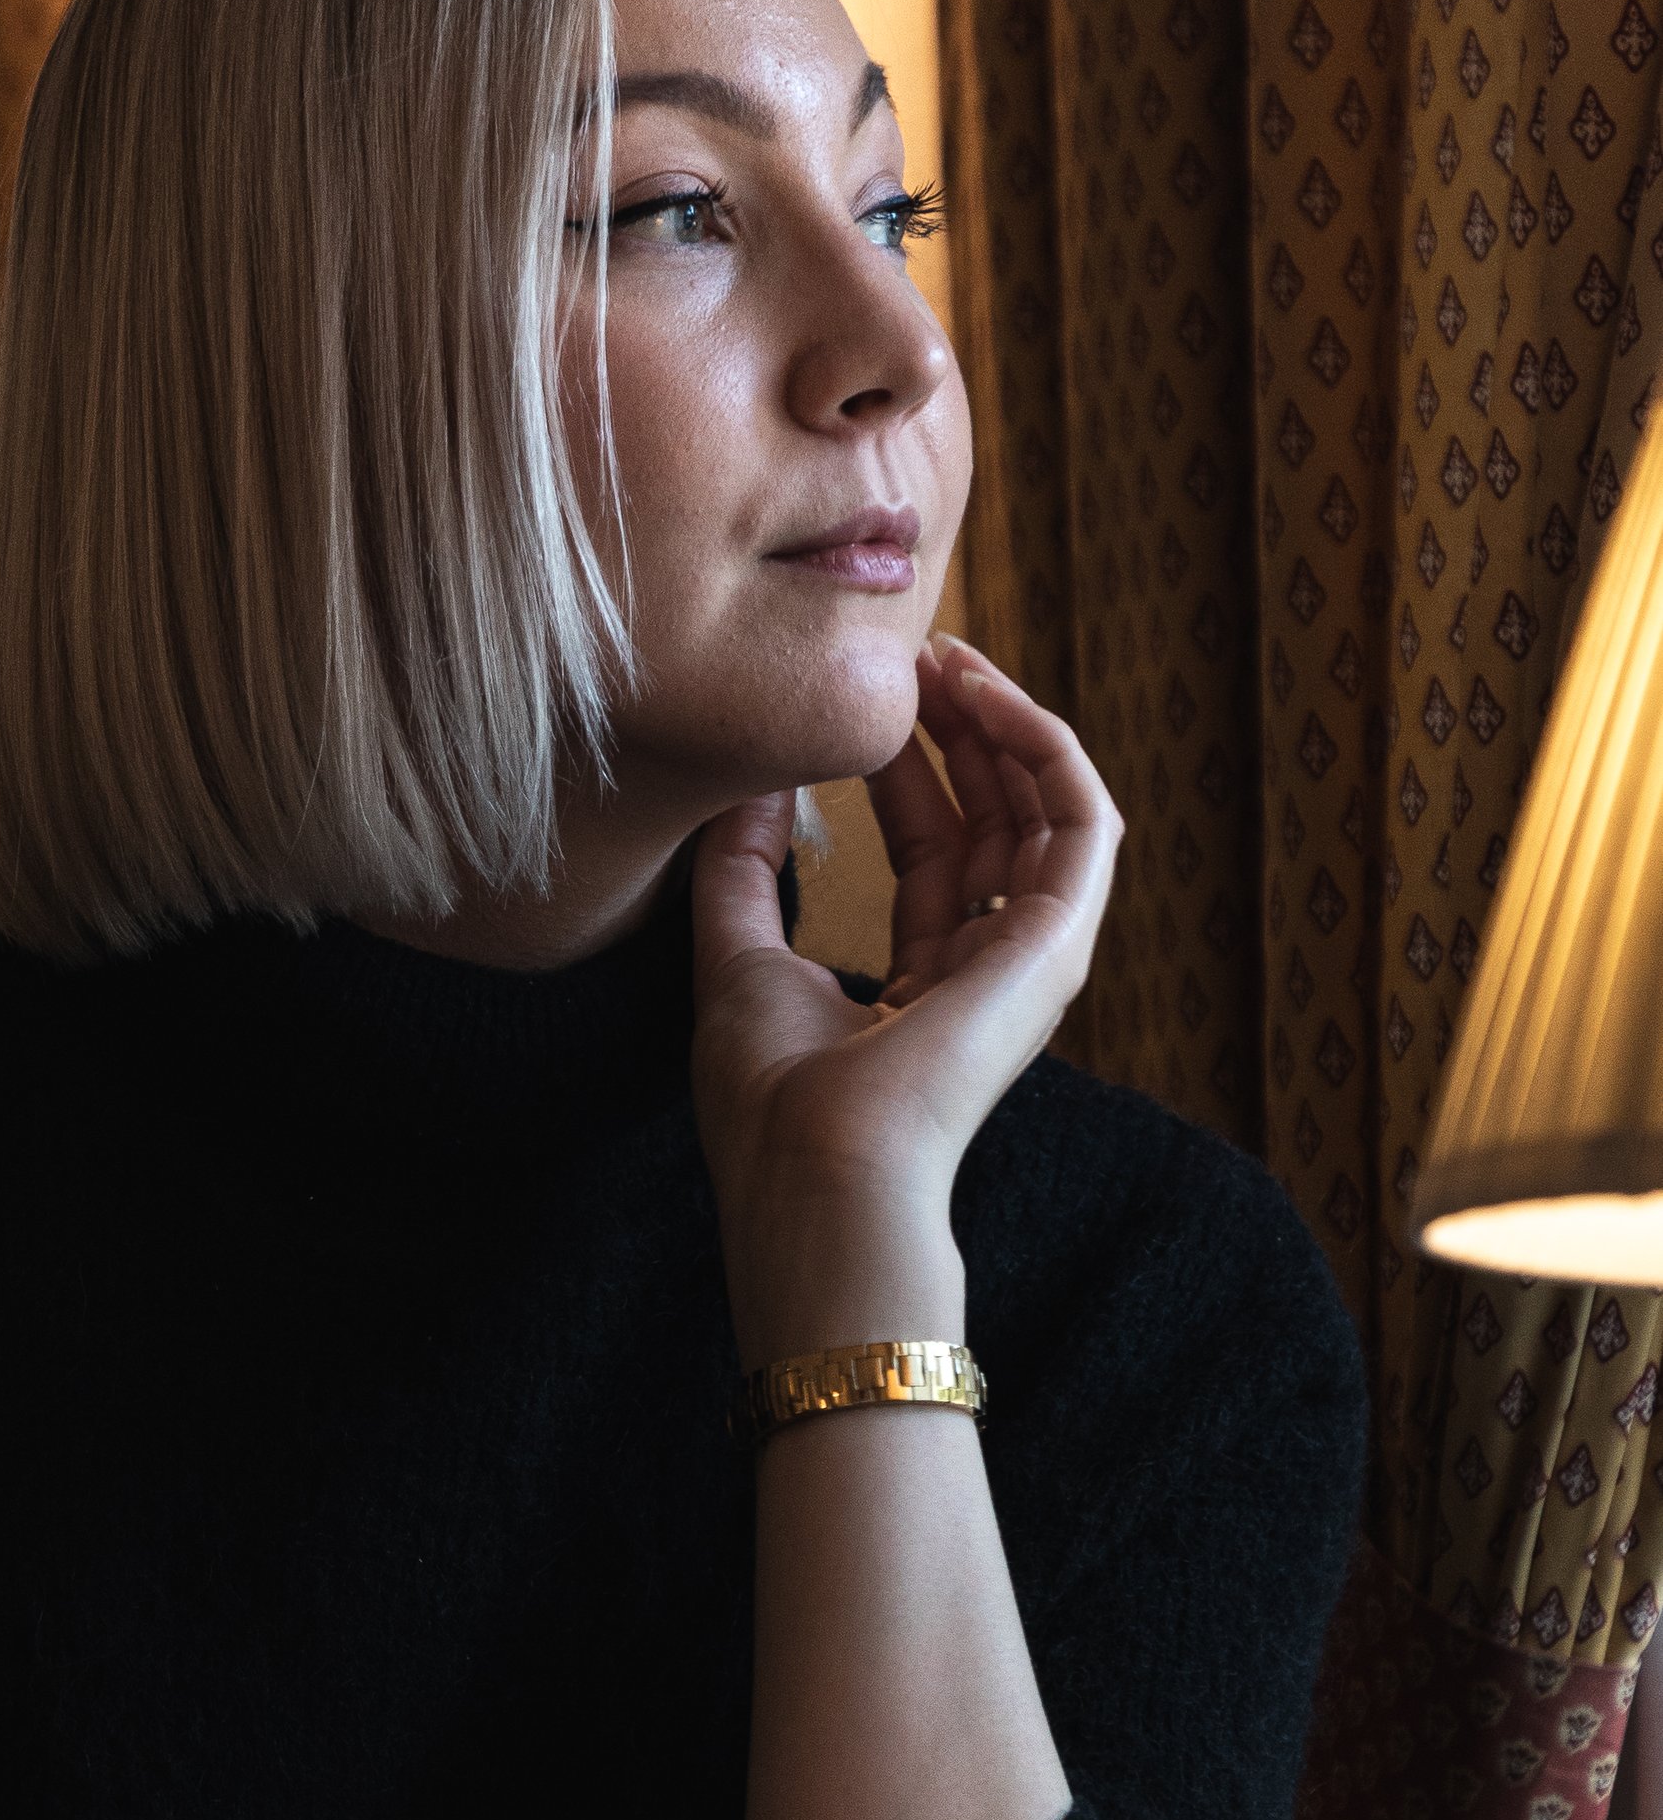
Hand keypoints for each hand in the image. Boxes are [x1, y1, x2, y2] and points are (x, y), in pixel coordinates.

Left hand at [691, 636, 1120, 1358]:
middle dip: (962, 731)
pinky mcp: (1062, 944)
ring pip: (1045, 811)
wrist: (817, 1167)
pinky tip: (997, 700)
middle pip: (996, 823)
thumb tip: (748, 783)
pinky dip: (1050, 752)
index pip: (934, 854)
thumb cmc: (773, 1099)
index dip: (907, 770)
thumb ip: (740, 873)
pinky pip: (1084, 823)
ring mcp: (1033, 960)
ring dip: (1006, 725)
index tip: (875, 699)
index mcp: (926, 986)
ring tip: (951, 658)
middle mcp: (990, 972)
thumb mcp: (735, 959)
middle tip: (919, 652)